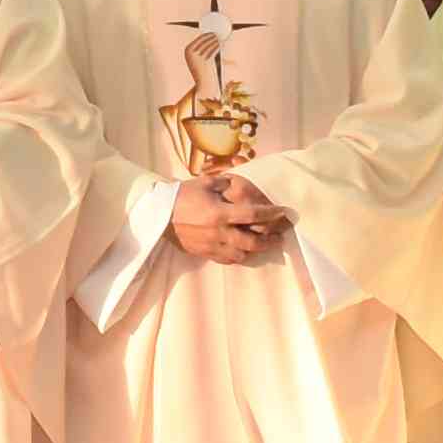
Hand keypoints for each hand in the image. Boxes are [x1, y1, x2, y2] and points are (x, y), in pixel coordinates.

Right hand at [166, 172, 292, 264]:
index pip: (253, 215)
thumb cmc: (182, 195)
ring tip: (265, 244)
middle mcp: (219, 232)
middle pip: (252, 241)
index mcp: (220, 213)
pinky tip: (245, 250)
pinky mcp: (205, 253)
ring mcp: (212, 245)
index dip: (271, 214)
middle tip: (280, 235)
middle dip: (270, 239)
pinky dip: (240, 256)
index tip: (283, 211)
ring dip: (256, 249)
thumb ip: (226, 183)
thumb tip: (241, 184)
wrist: (159, 215)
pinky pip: (228, 259)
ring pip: (242, 254)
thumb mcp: (205, 183)